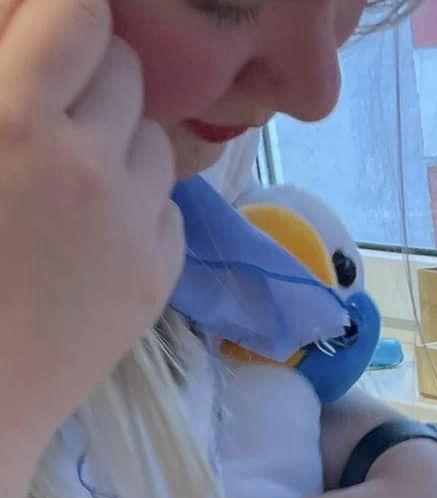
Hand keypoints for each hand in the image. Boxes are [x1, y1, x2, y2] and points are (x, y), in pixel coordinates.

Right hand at [0, 0, 179, 460]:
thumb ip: (1, 78)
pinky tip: (88, 233)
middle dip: (91, 74)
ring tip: (69, 176)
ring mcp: (131, 222)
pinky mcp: (158, 275)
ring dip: (119, 139)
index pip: (79, 11)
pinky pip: (165, 205)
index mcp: (13, 116)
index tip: (45, 36)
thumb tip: (25, 26)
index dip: (66, 14)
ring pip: (154, 137)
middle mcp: (85, 161)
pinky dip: (136, 204)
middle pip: (125, 68)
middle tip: (49, 108)